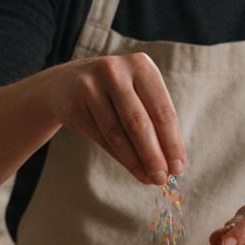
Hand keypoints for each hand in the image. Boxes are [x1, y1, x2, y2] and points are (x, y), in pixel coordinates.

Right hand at [45, 52, 185, 184]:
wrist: (66, 83)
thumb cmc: (116, 93)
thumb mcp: (138, 95)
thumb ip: (156, 123)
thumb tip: (173, 164)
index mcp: (141, 65)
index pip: (162, 110)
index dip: (172, 142)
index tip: (178, 168)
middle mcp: (116, 71)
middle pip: (139, 123)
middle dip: (154, 155)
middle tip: (163, 179)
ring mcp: (92, 85)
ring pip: (118, 133)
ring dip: (136, 161)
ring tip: (149, 178)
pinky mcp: (75, 102)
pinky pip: (102, 137)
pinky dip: (120, 157)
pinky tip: (133, 169)